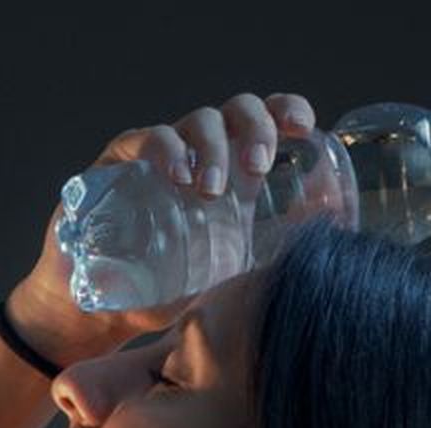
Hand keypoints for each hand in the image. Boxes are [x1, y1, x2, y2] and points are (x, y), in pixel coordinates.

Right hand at [6, 91, 320, 358]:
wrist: (98, 315)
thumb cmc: (166, 292)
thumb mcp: (232, 268)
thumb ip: (275, 240)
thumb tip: (332, 212)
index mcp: (231, 170)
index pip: (264, 122)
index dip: (285, 110)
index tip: (302, 126)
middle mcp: (197, 155)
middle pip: (234, 112)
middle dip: (253, 128)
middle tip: (257, 166)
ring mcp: (156, 157)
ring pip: (195, 122)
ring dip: (211, 145)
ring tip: (210, 186)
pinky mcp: (115, 167)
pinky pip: (142, 140)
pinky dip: (163, 150)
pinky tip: (175, 175)